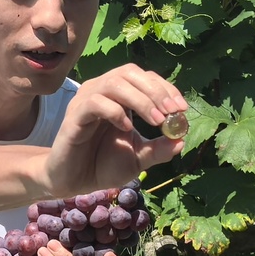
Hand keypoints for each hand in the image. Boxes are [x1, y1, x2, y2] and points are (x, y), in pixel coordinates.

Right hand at [43, 65, 185, 196]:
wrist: (73, 182)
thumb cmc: (102, 165)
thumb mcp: (138, 159)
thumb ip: (158, 149)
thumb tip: (181, 141)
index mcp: (118, 96)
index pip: (144, 78)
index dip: (164, 89)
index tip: (181, 108)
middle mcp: (101, 91)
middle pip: (130, 73)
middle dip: (156, 91)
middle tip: (172, 112)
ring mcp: (86, 101)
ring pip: (115, 83)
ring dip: (141, 100)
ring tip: (156, 121)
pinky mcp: (74, 116)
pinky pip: (95, 102)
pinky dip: (115, 111)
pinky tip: (126, 128)